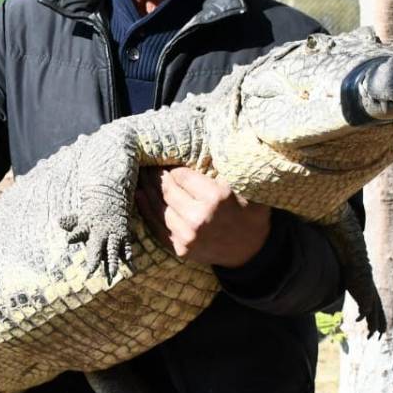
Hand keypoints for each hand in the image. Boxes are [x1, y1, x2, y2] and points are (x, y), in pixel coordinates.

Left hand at [134, 167, 270, 267]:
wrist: (252, 251)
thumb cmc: (249, 214)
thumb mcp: (247, 187)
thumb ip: (230, 168)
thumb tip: (216, 141)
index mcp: (216, 198)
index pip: (182, 176)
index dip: (173, 168)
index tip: (166, 161)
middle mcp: (199, 217)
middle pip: (168, 191)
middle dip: (156, 176)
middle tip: (148, 165)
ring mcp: (188, 236)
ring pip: (159, 208)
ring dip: (147, 190)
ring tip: (141, 177)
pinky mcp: (180, 249)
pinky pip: (157, 226)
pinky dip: (146, 210)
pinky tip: (140, 196)